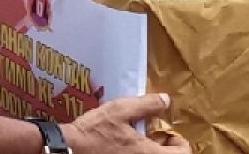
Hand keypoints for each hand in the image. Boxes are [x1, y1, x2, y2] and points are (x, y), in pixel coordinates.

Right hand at [64, 93, 189, 152]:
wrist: (70, 148)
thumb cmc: (95, 131)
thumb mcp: (120, 110)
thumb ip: (146, 105)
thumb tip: (166, 100)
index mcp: (149, 153)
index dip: (179, 141)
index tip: (167, 131)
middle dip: (166, 146)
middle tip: (154, 134)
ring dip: (152, 150)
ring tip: (139, 137)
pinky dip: (139, 152)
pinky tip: (125, 144)